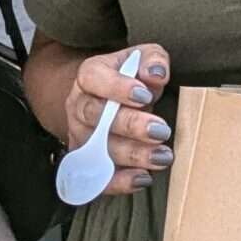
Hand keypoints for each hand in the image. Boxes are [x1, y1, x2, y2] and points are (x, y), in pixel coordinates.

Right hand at [61, 43, 175, 192]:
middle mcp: (78, 105)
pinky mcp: (84, 161)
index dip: (118, 88)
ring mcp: (78, 134)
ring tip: (161, 157)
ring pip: (96, 148)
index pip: (95, 78)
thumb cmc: (131, 77)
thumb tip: (156, 74)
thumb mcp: (143, 59)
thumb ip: (152, 61)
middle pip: (96, 116)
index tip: (145, 95)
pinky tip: (142, 178)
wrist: (107, 99)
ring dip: (131, 155)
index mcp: (89, 75)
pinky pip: (95, 176)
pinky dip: (118, 181)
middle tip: (161, 131)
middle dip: (130, 125)